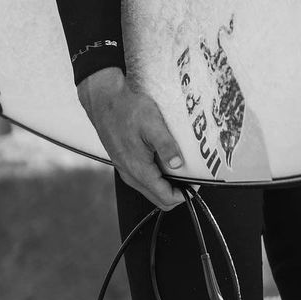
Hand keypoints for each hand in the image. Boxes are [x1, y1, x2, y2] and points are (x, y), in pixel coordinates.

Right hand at [78, 67, 185, 210]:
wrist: (104, 101)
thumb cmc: (127, 109)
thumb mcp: (152, 124)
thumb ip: (166, 146)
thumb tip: (178, 165)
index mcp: (138, 169)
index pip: (166, 198)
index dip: (185, 194)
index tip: (196, 183)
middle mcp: (130, 174)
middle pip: (159, 198)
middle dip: (178, 192)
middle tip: (191, 177)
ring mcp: (125, 169)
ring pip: (150, 189)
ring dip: (167, 185)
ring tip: (181, 168)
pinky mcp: (123, 162)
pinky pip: (143, 178)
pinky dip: (157, 176)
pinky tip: (164, 159)